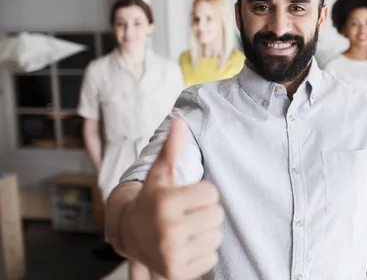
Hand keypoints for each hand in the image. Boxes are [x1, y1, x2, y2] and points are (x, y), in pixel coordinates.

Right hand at [121, 117, 223, 278]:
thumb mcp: (160, 174)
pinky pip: (211, 256)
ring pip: (216, 236)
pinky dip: (202, 251)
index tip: (185, 196)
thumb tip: (179, 121)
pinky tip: (184, 246)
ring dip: (205, 231)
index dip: (202, 192)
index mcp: (164, 203)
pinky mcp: (178, 272)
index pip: (212, 192)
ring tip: (185, 230)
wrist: (131, 236)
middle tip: (185, 213)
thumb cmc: (152, 200)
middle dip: (205, 212)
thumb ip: (172, 149)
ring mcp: (172, 255)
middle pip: (217, 214)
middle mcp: (167, 231)